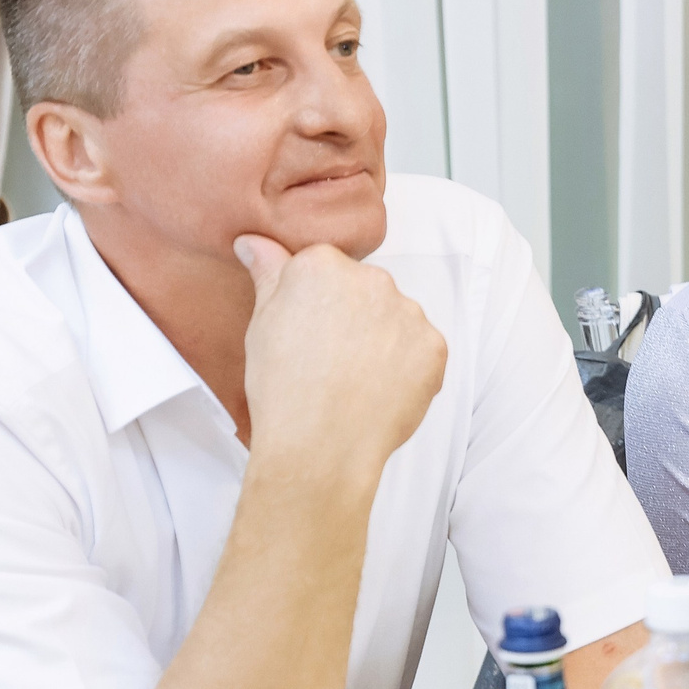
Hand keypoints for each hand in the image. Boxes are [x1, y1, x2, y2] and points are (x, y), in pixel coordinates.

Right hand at [235, 235, 446, 465]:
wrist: (320, 446)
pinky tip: (381, 389)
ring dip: (382, 339)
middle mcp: (372, 279)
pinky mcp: (434, 347)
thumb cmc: (283, 388)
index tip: (307, 331)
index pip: (325, 268)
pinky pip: (421, 348)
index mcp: (322, 265)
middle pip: (365, 289)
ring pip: (396, 318)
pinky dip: (407, 367)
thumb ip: (268, 273)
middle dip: (352, 317)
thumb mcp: (261, 324)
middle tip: (330, 359)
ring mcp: (408, 312)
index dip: (315, 304)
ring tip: (356, 379)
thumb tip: (254, 241)